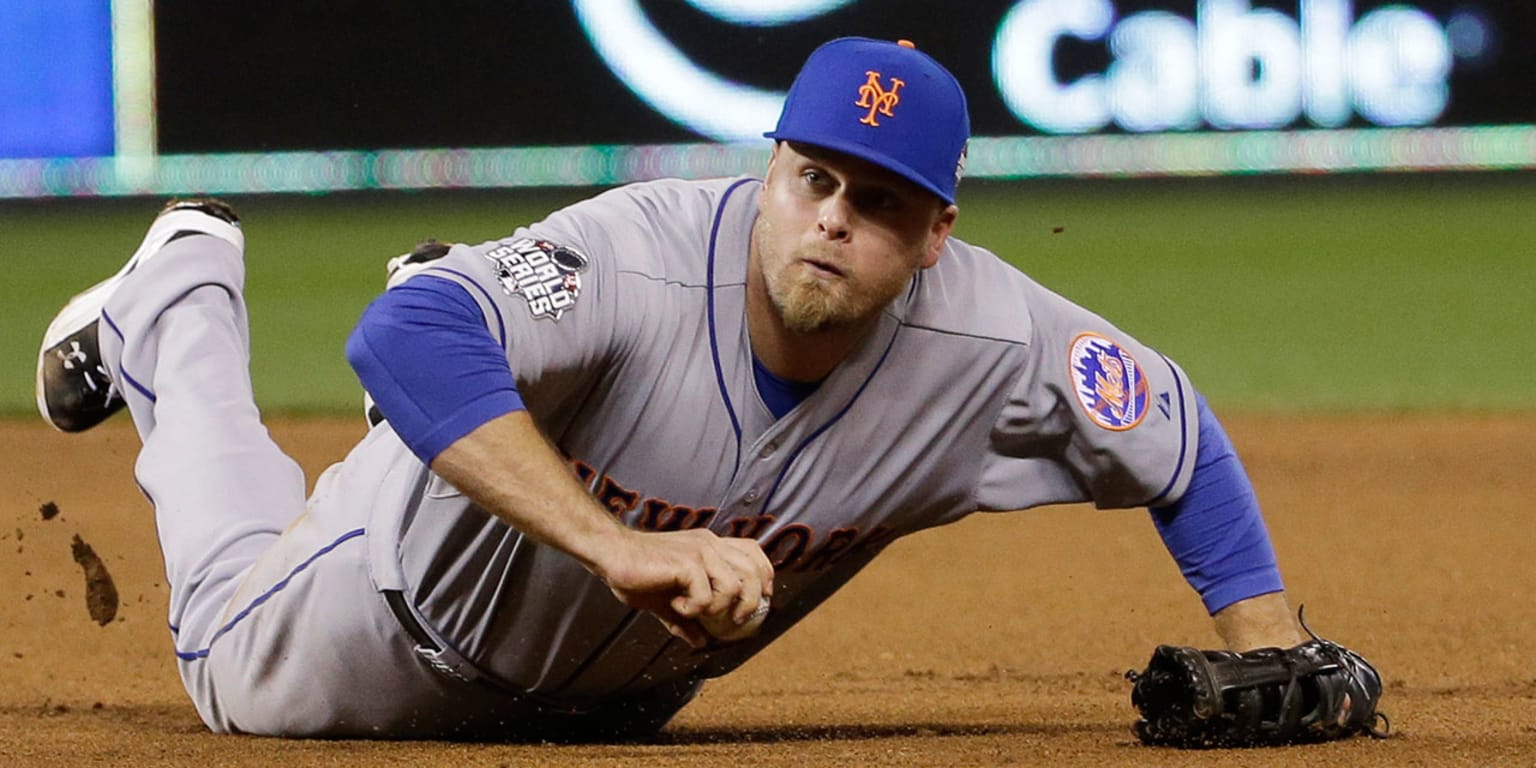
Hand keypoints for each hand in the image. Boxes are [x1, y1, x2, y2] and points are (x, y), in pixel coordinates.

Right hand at [593, 528, 773, 647]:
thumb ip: (686, 619)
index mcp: (709, 545)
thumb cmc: (636, 573)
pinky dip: (693, 609)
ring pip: (734, 586)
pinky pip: (706, 596)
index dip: (764, 574)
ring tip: (694, 611)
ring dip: (717, 608)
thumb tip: (700, 643)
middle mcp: (710, 544)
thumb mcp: (666, 600)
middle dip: (750, 602)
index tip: (763, 598)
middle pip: (753, 570)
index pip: (753, 550)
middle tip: (733, 619)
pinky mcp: (687, 562)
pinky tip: (676, 606)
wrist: (612, 554)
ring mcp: (700, 551)